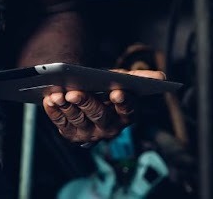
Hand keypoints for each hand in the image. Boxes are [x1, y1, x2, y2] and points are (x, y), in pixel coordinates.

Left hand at [41, 70, 165, 144]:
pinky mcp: (71, 134)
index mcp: (126, 116)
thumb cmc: (108, 86)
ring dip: (67, 107)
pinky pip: (61, 124)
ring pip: (78, 121)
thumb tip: (162, 77)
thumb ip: (140, 79)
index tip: (117, 91)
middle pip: (99, 116)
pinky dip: (54, 112)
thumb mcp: (123, 80)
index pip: (128, 111)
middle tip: (76, 92)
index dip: (123, 102)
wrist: (88, 94)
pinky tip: (49, 99)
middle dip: (87, 103)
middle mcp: (109, 129)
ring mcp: (89, 134)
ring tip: (59, 94)